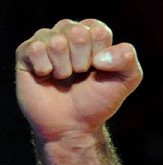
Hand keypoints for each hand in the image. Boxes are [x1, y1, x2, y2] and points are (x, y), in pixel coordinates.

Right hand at [15, 18, 141, 143]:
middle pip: (77, 32)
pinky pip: (36, 49)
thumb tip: (100, 56)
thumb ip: (127, 58)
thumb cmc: (97, 101)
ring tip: (64, 78)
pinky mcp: (25, 52)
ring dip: (64, 68)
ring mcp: (45, 41)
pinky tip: (46, 76)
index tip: (99, 70)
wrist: (73, 125)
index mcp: (92, 34)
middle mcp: (67, 32)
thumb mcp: (126, 80)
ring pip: (57, 42)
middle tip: (80, 75)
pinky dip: (45, 69)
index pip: (99, 31)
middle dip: (83, 61)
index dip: (101, 55)